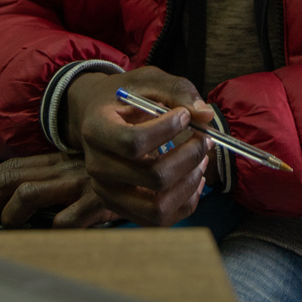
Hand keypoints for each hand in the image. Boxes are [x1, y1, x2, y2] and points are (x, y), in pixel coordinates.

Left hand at [0, 152, 120, 229]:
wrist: (158, 166)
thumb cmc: (116, 177)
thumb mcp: (82, 174)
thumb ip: (55, 183)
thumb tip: (15, 202)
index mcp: (58, 161)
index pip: (10, 167)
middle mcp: (65, 169)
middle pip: (12, 178)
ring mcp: (80, 184)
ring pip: (29, 195)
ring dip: (7, 215)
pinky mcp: (98, 203)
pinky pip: (66, 220)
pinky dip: (50, 230)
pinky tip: (42, 239)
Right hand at [64, 67, 216, 226]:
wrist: (99, 117)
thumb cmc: (126, 98)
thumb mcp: (147, 81)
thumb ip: (176, 91)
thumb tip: (205, 115)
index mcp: (96, 130)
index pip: (133, 142)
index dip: (166, 130)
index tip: (184, 115)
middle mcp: (97, 167)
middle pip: (152, 178)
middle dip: (188, 157)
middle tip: (204, 137)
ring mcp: (108, 193)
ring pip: (157, 209)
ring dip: (189, 183)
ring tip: (201, 158)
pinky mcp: (122, 208)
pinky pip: (162, 220)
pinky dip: (186, 200)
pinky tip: (193, 175)